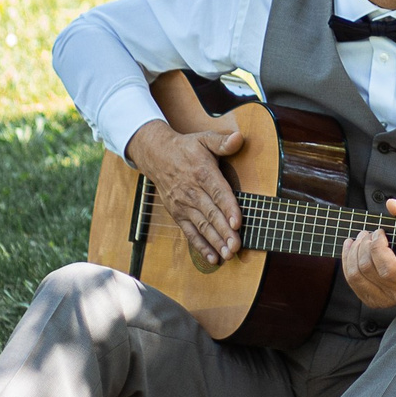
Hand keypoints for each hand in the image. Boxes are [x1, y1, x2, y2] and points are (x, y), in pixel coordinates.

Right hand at [128, 119, 244, 264]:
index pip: (218, 192)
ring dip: (215, 242)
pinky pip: (190, 232)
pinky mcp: (178, 214)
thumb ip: (222, 141)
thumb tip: (239, 138)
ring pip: (202, 226)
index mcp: (202, 172)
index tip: (238, 223)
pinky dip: (201, 246)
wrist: (156, 156)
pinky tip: (213, 258)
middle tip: (237, 246)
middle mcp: (192, 191)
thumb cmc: (186, 148)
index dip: (228, 208)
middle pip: (211, 214)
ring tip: (228, 255)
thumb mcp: (204, 139)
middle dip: (224, 232)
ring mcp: (184, 205)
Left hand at [343, 199, 395, 308]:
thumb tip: (392, 205)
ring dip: (354, 251)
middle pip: (367, 268)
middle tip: (369, 233)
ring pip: (355, 274)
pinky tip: (350, 246)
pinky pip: (351, 279)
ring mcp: (382, 298)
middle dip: (364, 245)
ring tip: (361, 238)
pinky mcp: (370, 298)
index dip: (378, 247)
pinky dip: (347, 259)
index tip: (380, 232)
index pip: (387, 268)